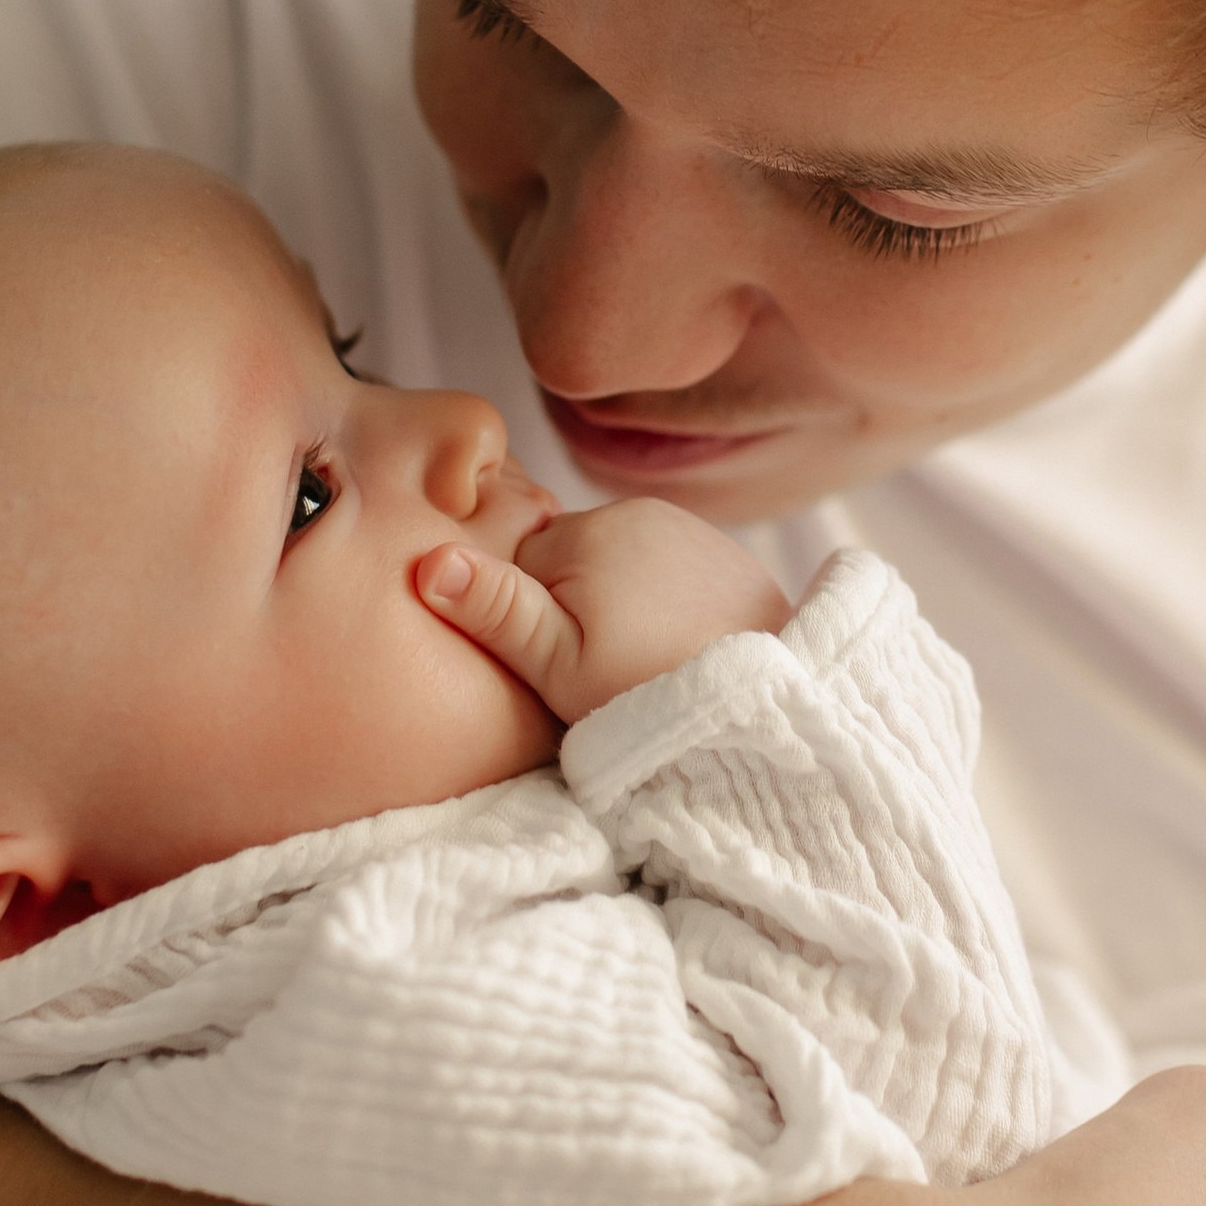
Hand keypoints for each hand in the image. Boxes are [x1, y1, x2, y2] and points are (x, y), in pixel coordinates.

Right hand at [418, 496, 790, 720]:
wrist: (774, 695)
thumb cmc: (657, 694)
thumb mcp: (562, 671)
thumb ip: (498, 613)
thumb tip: (431, 562)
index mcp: (583, 534)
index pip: (511, 568)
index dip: (522, 624)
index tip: (554, 667)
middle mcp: (629, 510)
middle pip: (558, 560)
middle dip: (565, 608)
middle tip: (598, 669)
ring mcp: (676, 522)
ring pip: (604, 562)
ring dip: (607, 601)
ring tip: (636, 658)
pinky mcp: (710, 544)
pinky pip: (650, 564)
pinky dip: (648, 597)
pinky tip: (666, 639)